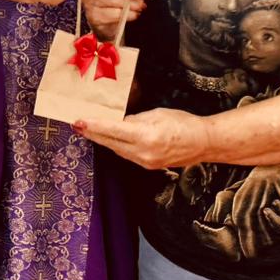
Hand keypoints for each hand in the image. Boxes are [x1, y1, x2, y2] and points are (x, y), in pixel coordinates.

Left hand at [74, 108, 211, 168]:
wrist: (203, 143)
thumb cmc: (183, 123)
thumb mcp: (156, 114)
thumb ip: (135, 119)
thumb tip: (118, 122)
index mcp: (146, 136)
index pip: (113, 130)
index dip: (94, 126)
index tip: (79, 121)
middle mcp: (143, 153)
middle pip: (110, 142)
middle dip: (92, 133)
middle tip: (77, 124)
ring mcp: (145, 162)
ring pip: (116, 149)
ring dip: (102, 140)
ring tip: (88, 129)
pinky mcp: (147, 165)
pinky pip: (126, 154)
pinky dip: (116, 145)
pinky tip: (109, 138)